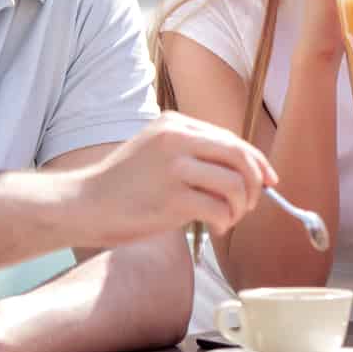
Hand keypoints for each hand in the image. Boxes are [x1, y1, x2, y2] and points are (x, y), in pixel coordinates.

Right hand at [75, 111, 276, 246]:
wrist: (83, 204)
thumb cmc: (121, 185)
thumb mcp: (155, 151)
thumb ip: (192, 152)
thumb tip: (242, 170)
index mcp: (175, 123)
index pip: (232, 139)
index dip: (257, 162)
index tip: (269, 181)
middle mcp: (177, 139)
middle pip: (240, 156)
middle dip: (255, 184)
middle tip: (250, 205)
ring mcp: (174, 167)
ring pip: (235, 184)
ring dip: (240, 208)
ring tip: (227, 219)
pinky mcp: (172, 197)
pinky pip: (219, 209)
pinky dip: (225, 222)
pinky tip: (215, 228)